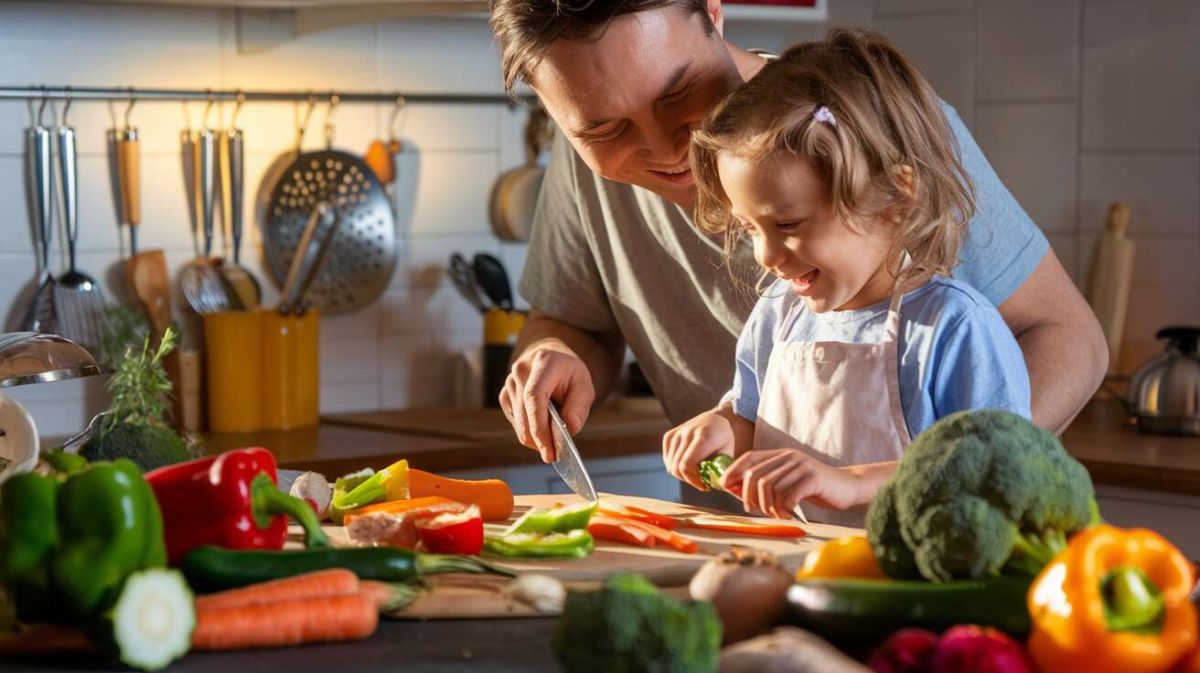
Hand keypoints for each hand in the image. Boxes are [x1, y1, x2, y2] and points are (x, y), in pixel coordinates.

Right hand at [499, 338, 594, 462]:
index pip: (535, 396)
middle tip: (554, 456)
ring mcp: (509, 383)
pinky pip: (516, 423)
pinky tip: (543, 429)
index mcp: (543, 363)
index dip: (540, 426)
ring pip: (519, 423)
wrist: (550, 357)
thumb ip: (579, 406)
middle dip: (539, 441)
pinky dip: (529, 432)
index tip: (549, 450)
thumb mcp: (584, 384)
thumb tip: (570, 428)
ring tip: (553, 441)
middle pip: (525, 415)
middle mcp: (521, 371)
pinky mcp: (504, 396)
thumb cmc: (568, 373)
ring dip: (535, 438)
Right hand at [662, 411, 735, 491]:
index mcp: (704, 435)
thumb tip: (718, 488)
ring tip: (696, 474)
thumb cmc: (723, 441)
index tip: (705, 486)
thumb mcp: (727, 455)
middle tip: (701, 481)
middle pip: (677, 468)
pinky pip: (668, 461)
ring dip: (683, 475)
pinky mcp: (669, 436)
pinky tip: (688, 466)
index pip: (687, 465)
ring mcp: (677, 433)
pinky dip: (676, 467)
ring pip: (671, 466)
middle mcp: (688, 432)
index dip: (693, 480)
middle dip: (689, 480)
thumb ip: (722, 471)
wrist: (714, 420)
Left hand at [721, 449, 863, 517]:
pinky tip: (788, 514)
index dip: (733, 472)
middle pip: (755, 476)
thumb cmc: (813, 488)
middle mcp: (789, 457)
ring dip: (768, 506)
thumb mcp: (787, 481)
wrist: (847, 487)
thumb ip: (764, 482)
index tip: (725, 487)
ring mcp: (801, 466)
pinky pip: (788, 496)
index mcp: (780, 455)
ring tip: (776, 514)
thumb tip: (732, 488)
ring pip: (770, 488)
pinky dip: (784, 509)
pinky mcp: (813, 479)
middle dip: (749, 497)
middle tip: (756, 510)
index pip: (748, 458)